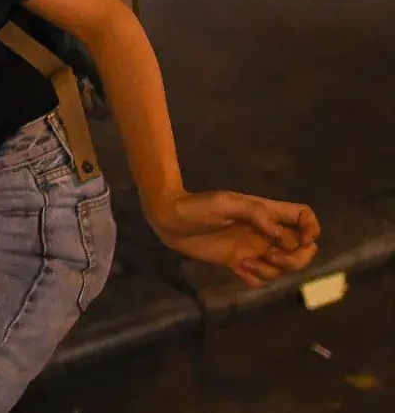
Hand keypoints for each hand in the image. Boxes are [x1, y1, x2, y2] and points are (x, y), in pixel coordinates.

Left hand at [147, 190, 319, 287]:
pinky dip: (256, 278)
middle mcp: (264, 232)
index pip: (303, 217)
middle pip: (301, 250)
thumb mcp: (227, 203)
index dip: (312, 228)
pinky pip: (259, 278)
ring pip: (281, 268)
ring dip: (272, 270)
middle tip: (274, 257)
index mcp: (266, 212)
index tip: (303, 240)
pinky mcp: (237, 262)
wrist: (169, 219)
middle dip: (296, 259)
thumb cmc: (197, 206)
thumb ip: (257, 215)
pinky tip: (239, 269)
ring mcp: (252, 248)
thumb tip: (285, 237)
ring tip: (247, 262)